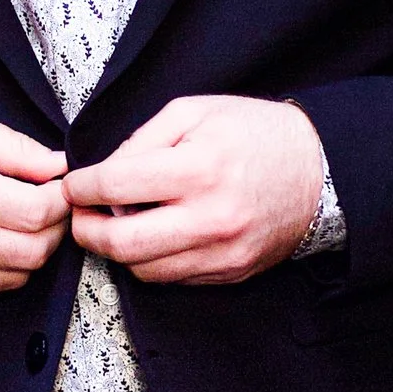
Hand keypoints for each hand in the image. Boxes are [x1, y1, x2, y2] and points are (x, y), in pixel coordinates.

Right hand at [0, 106, 69, 293]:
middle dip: (54, 229)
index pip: (32, 212)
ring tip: (25, 222)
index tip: (62, 186)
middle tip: (52, 205)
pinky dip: (0, 266)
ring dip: (32, 251)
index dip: (60, 201)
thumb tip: (57, 166)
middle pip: (30, 252)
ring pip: (13, 277)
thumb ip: (9, 146)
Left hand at [66, 95, 324, 285]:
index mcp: (200, 168)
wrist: (319, 171)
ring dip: (118, 250)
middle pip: (121, 243)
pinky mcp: (230, 273)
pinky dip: (152, 261)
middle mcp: (210, 218)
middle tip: (80, 216)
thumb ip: (142, 139)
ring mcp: (222, 252)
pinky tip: (154, 235)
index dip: (81, 187)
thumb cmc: (254, 134)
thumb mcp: (195, 112)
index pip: (115, 186)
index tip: (74, 185)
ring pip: (142, 269)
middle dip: (86, 231)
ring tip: (119, 223)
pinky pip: (172, 279)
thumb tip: (103, 175)